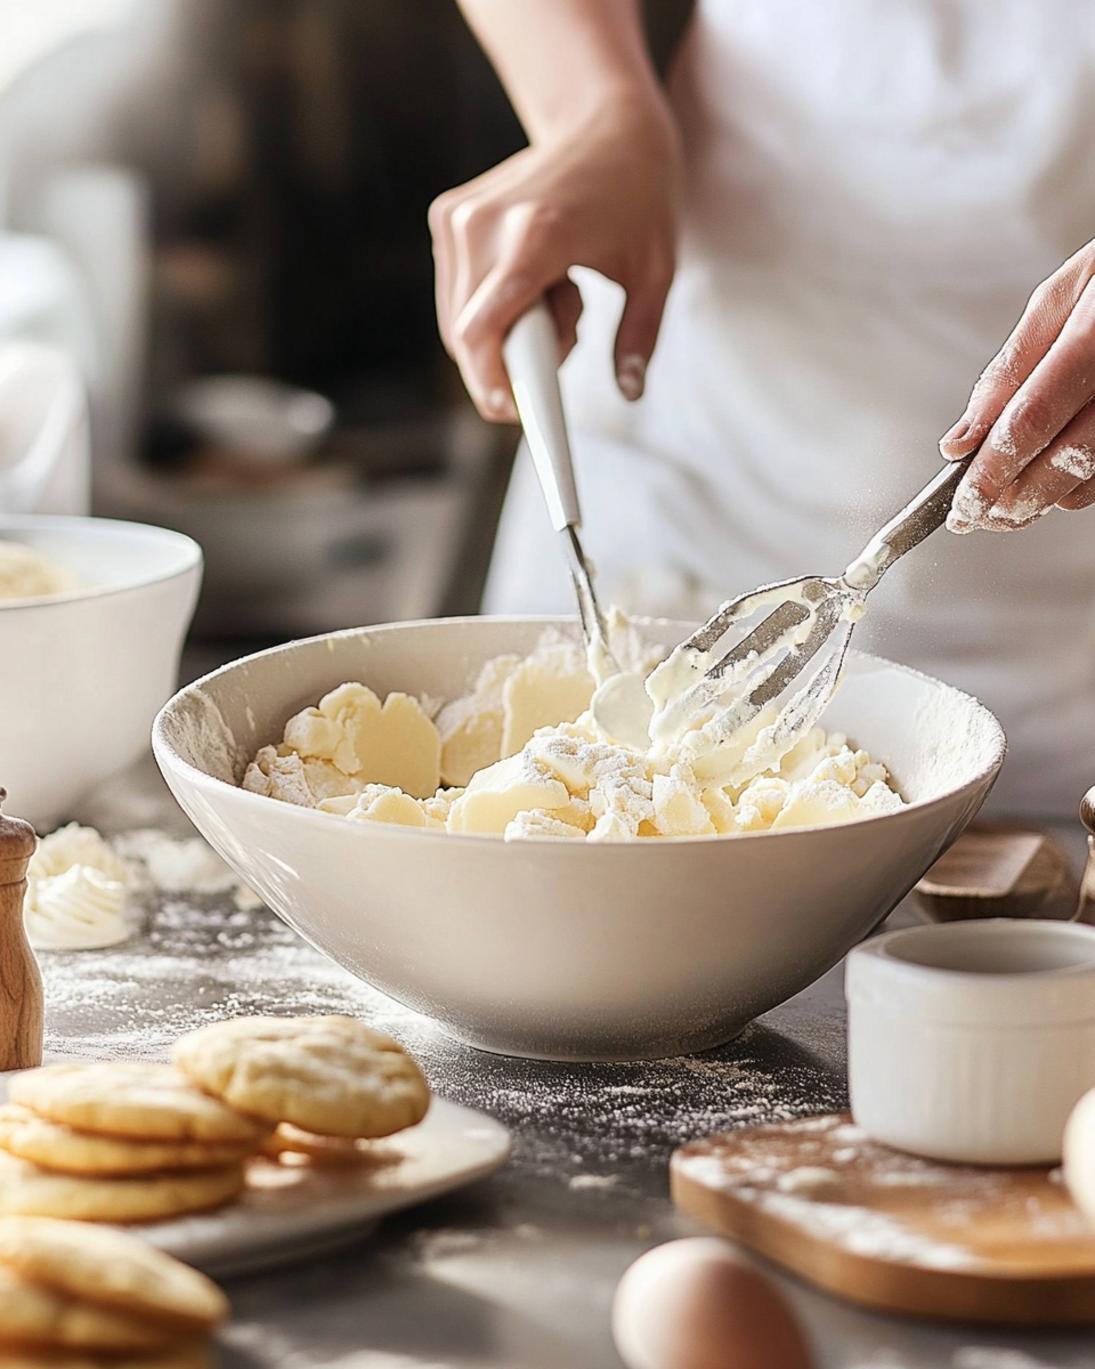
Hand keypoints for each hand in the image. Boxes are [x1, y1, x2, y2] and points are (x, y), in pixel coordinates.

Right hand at [429, 94, 679, 421]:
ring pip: (459, 320)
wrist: (604, 122)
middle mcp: (485, 224)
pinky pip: (457, 295)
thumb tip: (629, 392)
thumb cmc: (637, 198)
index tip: (512, 414)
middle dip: (512, 359)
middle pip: (468, 335)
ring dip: (503, 332)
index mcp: (536, 236)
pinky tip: (536, 277)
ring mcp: (459, 217)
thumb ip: (639, 338)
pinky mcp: (446, 215)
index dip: (491, 382)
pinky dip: (490, 307)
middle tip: (568, 337)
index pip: (482, 330)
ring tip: (560, 294)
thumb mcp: (655, 273)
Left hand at [940, 239, 1094, 531]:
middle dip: (1009, 499)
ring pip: (1088, 479)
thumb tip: (962, 438)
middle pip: (1064, 461)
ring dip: (1037, 501)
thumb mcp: (1060, 298)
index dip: (990, 470)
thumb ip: (1010, 368)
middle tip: (970, 516)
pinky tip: (1043, 482)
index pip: (1032, 420)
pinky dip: (1070, 488)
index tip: (959, 502)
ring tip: (996, 506)